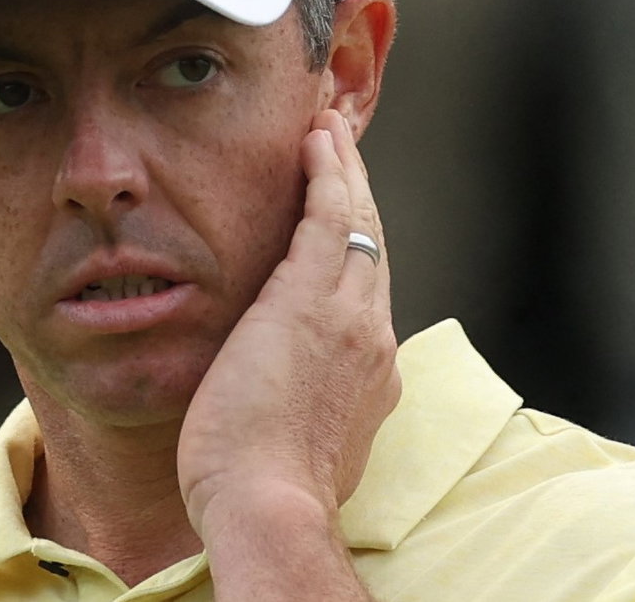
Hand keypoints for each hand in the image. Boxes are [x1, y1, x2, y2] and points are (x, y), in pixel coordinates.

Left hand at [176, 107, 401, 536]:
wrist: (268, 504)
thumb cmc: (261, 493)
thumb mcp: (296, 449)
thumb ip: (299, 417)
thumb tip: (282, 412)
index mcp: (369, 379)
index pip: (366, 299)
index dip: (357, 255)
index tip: (345, 227)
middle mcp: (372, 339)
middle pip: (373, 249)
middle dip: (358, 196)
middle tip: (342, 151)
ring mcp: (348, 315)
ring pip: (358, 223)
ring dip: (344, 171)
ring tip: (328, 129)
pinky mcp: (310, 298)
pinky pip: (331, 217)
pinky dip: (327, 174)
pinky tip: (316, 140)